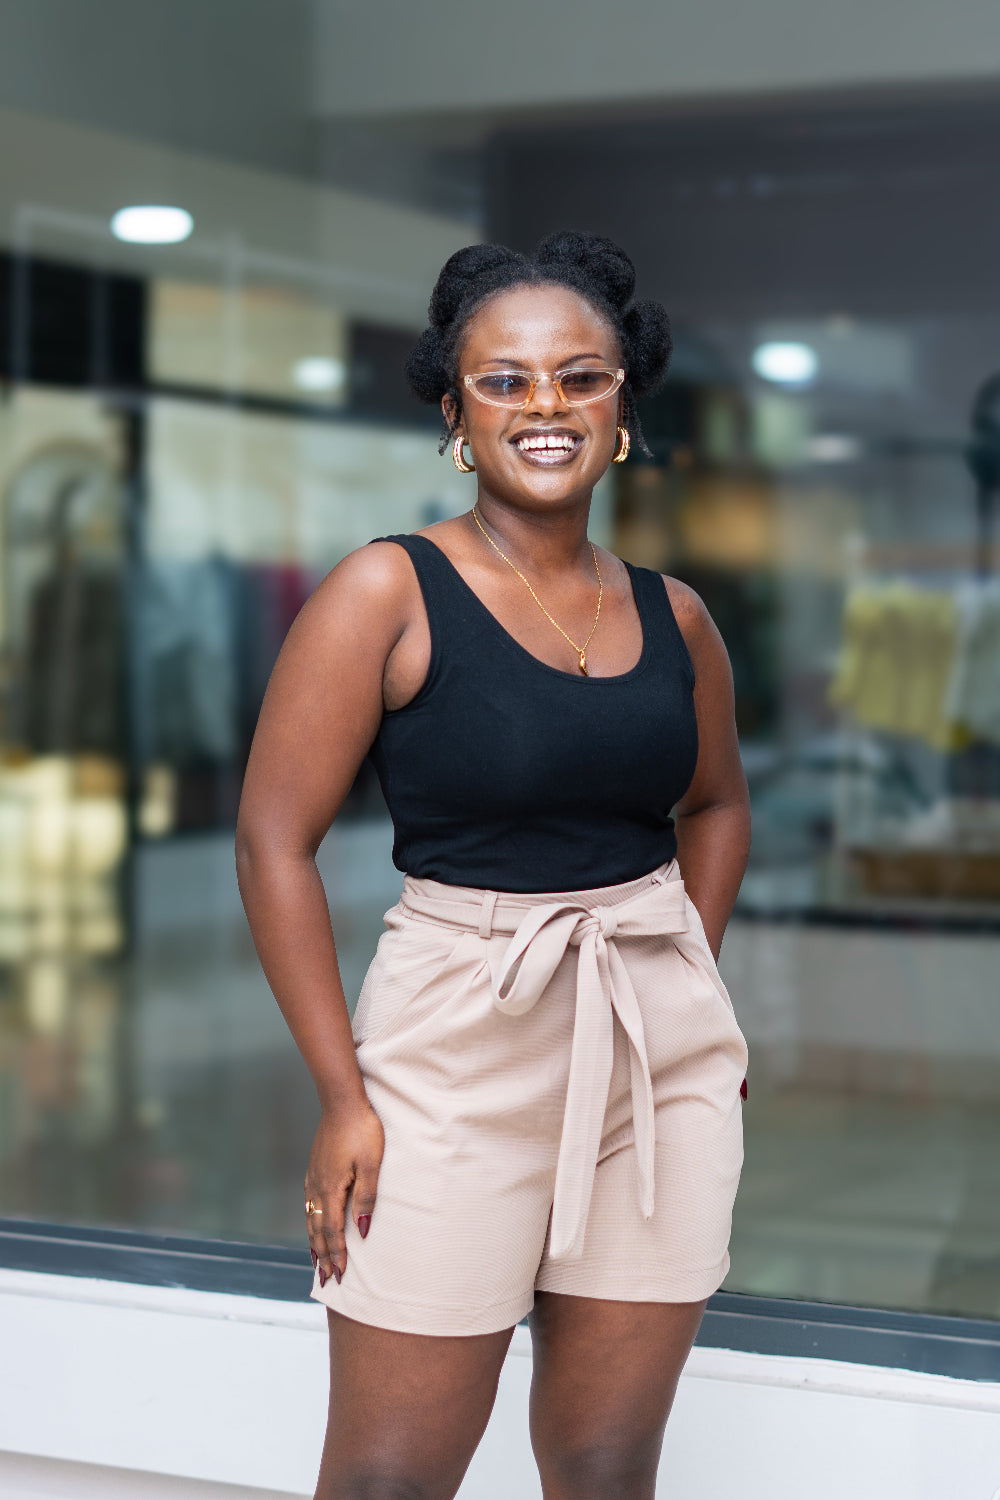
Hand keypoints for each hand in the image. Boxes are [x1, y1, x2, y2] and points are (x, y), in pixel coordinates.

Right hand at [304, 1096, 384, 1286]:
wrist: (343, 1102)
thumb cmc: (362, 1130)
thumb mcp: (371, 1165)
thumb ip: (366, 1198)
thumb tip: (362, 1230)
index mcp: (331, 1189)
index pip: (332, 1232)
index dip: (337, 1255)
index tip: (340, 1276)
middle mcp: (317, 1187)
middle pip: (318, 1230)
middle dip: (322, 1256)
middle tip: (326, 1279)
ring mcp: (313, 1177)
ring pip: (310, 1217)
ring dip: (314, 1242)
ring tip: (316, 1261)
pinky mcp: (315, 1167)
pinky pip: (309, 1203)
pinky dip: (310, 1221)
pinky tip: (312, 1223)